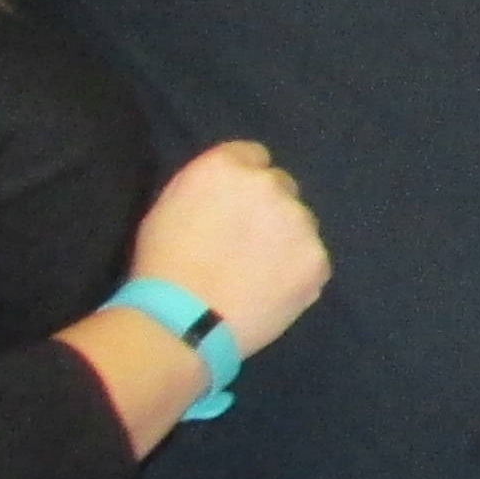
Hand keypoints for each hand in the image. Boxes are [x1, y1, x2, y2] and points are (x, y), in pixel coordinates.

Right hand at [131, 143, 332, 353]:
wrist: (182, 322)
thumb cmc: (162, 268)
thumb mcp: (170, 207)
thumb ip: (208, 188)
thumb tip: (230, 191)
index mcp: (225, 166)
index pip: (253, 156)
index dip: (243, 185)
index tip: (236, 208)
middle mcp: (268, 184)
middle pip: (280, 187)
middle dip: (268, 209)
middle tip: (248, 244)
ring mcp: (298, 221)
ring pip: (301, 224)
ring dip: (287, 240)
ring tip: (259, 274)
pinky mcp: (317, 259)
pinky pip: (312, 261)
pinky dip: (298, 273)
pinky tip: (272, 292)